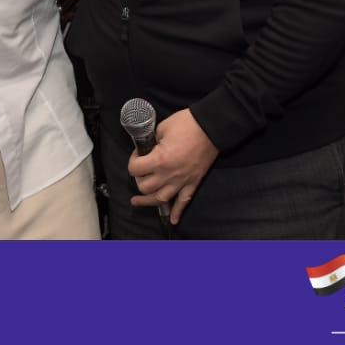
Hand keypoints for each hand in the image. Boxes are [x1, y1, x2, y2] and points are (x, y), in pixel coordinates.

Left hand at [129, 108, 218, 223]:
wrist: (212, 127)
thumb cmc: (186, 124)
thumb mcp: (162, 128)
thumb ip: (152, 141)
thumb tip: (147, 147)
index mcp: (160, 160)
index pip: (135, 169)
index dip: (133, 160)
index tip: (138, 154)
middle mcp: (169, 175)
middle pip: (145, 187)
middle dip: (139, 179)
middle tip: (142, 170)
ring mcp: (182, 181)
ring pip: (160, 199)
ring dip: (148, 200)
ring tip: (137, 200)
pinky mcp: (193, 183)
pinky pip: (184, 202)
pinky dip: (177, 212)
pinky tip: (173, 220)